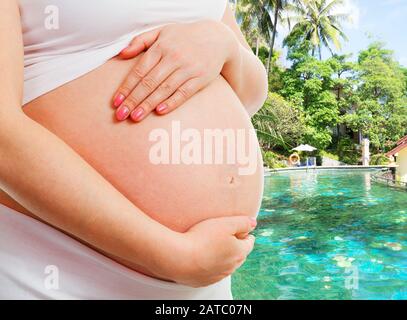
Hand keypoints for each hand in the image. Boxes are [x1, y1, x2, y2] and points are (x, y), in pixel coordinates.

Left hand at [112, 20, 238, 120]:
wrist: (217, 38)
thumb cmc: (185, 37)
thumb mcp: (162, 32)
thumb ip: (140, 41)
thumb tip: (122, 55)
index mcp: (161, 47)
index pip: (139, 71)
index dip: (126, 87)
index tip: (116, 102)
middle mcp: (173, 58)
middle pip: (149, 82)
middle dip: (133, 100)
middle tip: (121, 115)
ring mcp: (188, 69)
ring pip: (164, 89)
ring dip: (148, 104)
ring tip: (135, 117)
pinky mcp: (200, 78)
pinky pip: (184, 93)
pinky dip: (172, 102)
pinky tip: (160, 111)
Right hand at [167, 215, 256, 287]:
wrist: (179, 258)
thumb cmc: (202, 238)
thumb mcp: (226, 223)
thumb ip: (243, 222)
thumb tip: (253, 223)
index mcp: (239, 253)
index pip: (249, 243)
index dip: (245, 234)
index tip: (241, 229)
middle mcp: (231, 267)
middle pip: (238, 255)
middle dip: (236, 246)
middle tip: (227, 236)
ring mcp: (218, 276)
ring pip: (226, 265)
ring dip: (223, 256)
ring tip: (213, 246)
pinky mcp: (204, 281)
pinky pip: (211, 272)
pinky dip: (210, 265)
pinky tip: (202, 257)